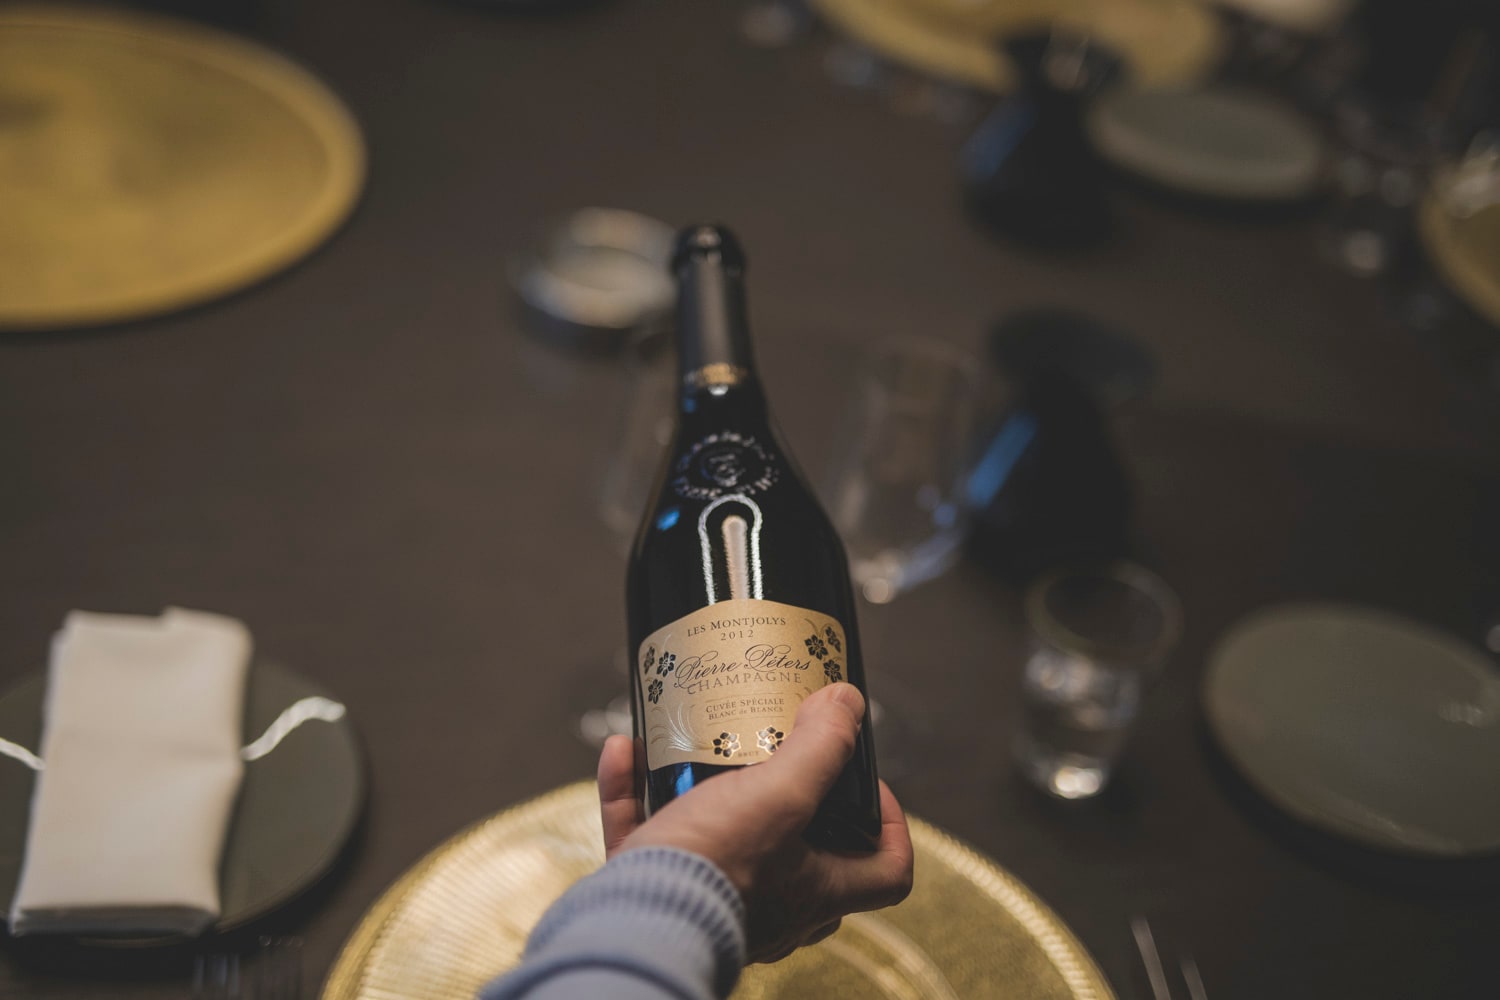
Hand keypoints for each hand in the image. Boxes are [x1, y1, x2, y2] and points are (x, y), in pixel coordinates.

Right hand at [596, 683, 913, 962]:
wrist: (633, 924)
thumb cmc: (716, 868)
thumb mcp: (780, 794)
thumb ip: (820, 748)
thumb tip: (848, 702)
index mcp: (817, 893)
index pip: (888, 872)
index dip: (892, 826)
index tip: (866, 783)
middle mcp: (774, 909)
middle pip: (803, 855)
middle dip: (789, 804)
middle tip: (776, 756)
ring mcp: (714, 902)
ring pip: (720, 843)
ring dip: (701, 788)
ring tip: (691, 743)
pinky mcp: (656, 893)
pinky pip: (647, 838)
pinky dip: (633, 794)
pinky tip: (621, 750)